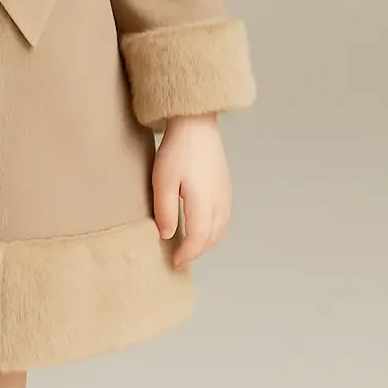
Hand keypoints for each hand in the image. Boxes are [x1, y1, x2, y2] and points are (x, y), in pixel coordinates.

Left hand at [152, 113, 231, 267]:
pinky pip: (223, 217)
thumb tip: (167, 235)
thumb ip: (165, 211)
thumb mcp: (162, 181)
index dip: (187, 254)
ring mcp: (225, 194)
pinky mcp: (225, 186)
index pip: (199, 239)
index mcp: (203, 202)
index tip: (174, 262)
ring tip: (189, 247)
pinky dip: (213, 230)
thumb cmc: (177, 151)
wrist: (196, 125)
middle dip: (196, 251)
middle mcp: (219, 201)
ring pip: (220, 229)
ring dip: (206, 242)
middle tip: (180, 259)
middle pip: (212, 237)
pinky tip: (201, 227)